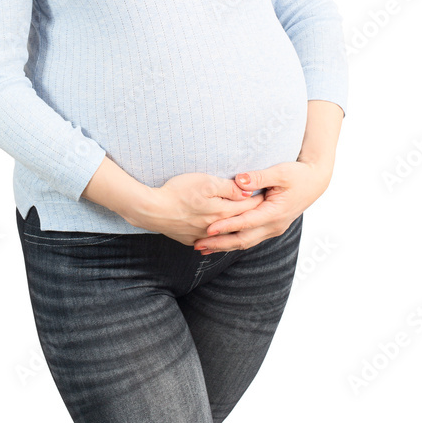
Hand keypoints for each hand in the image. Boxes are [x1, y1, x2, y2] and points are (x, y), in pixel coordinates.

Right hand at [133, 172, 263, 245]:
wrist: (152, 210)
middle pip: (240, 222)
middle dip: (253, 216)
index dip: (260, 199)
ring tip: (246, 224)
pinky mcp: (190, 239)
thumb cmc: (178, 191)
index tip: (270, 194)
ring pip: (226, 235)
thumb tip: (247, 193)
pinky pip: (209, 240)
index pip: (249, 207)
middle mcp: (216, 227)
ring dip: (238, 230)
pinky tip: (220, 235)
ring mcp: (202, 236)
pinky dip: (218, 238)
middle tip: (265, 208)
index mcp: (223, 212)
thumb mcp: (205, 182)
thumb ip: (228, 188)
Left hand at [192, 158, 334, 252]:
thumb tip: (239, 180)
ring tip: (203, 248)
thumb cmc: (298, 174)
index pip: (246, 223)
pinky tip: (220, 242)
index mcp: (276, 212)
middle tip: (198, 245)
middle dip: (220, 243)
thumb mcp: (280, 172)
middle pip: (243, 239)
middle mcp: (274, 225)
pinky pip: (250, 238)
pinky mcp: (271, 227)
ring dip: (224, 246)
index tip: (209, 228)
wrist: (316, 182)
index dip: (227, 226)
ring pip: (246, 242)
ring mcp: (273, 228)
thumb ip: (259, 177)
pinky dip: (234, 241)